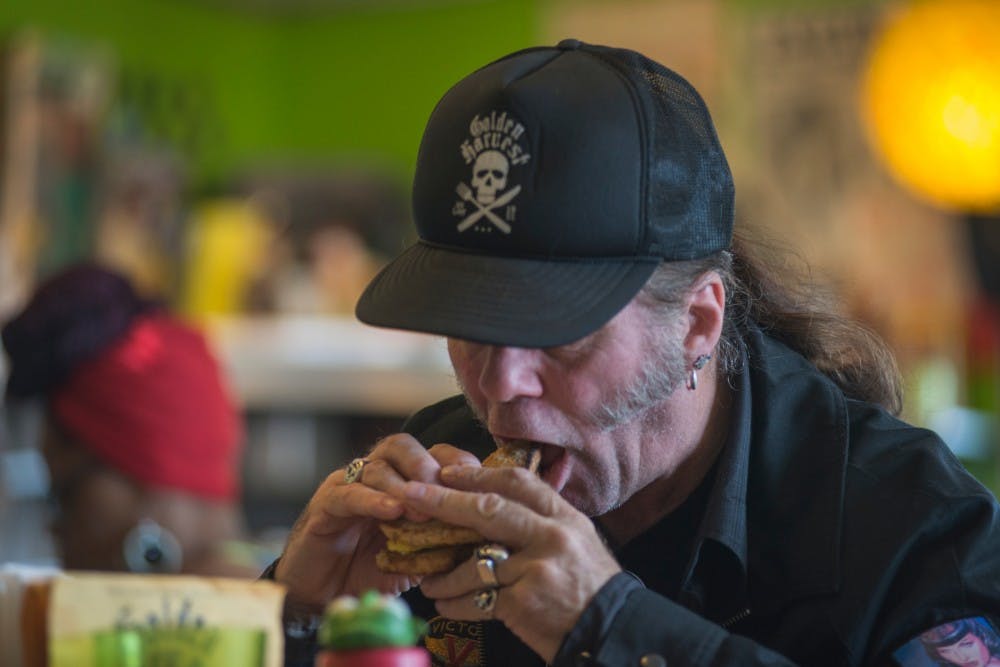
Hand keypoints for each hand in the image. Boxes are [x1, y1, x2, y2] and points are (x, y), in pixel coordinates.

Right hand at [274, 434, 479, 609]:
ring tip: (421, 512)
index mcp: (402, 479)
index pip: (432, 452)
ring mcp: (348, 485)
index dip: (456, 462)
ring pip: (376, 467)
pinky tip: (391, 512)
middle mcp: (375, 474)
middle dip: (426, 466)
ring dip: (402, 487)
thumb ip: (441, 542)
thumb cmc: (372, 569)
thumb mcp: (416, 558)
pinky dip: (371, 500)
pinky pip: (348, 493)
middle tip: (443, 494)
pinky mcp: (325, 504)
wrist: (325, 594)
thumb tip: (478, 538)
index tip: (476, 484)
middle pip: (401, 446)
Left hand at [407, 464, 621, 663]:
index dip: (478, 475)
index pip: (517, 483)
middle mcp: (552, 537)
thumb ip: (540, 523)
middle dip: (445, 502)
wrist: (612, 632)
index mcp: (564, 517)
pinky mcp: (524, 602)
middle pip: (489, 510)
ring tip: (428, 580)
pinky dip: (455, 603)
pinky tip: (444, 605)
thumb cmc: (589, 588)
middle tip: (413, 495)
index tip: (446, 471)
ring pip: (475, 562)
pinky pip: (477, 599)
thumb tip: (491, 506)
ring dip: (445, 573)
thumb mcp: (576, 542)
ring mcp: (537, 569)